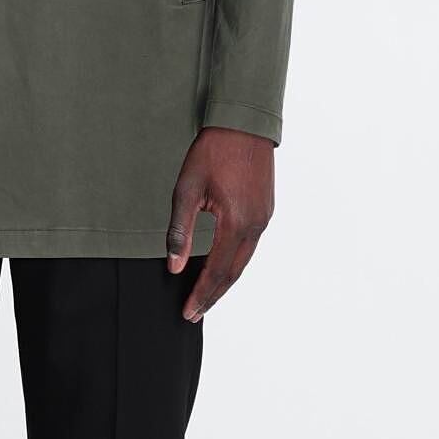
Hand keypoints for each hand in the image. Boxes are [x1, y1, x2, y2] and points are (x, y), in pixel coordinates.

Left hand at [165, 127, 274, 321]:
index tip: (187, 312)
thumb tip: (173, 266)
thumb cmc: (212, 152)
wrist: (243, 124)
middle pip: (233, 274)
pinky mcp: (265, 211)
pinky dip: (234, 263)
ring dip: (224, 282)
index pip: (215, 272)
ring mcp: (263, 219)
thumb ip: (180, 231)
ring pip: (243, 262)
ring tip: (206, 297)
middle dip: (212, 296)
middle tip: (194, 314)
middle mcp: (255, 226)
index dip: (200, 295)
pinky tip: (222, 267)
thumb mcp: (186, 190)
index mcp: (236, 224)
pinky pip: (249, 247)